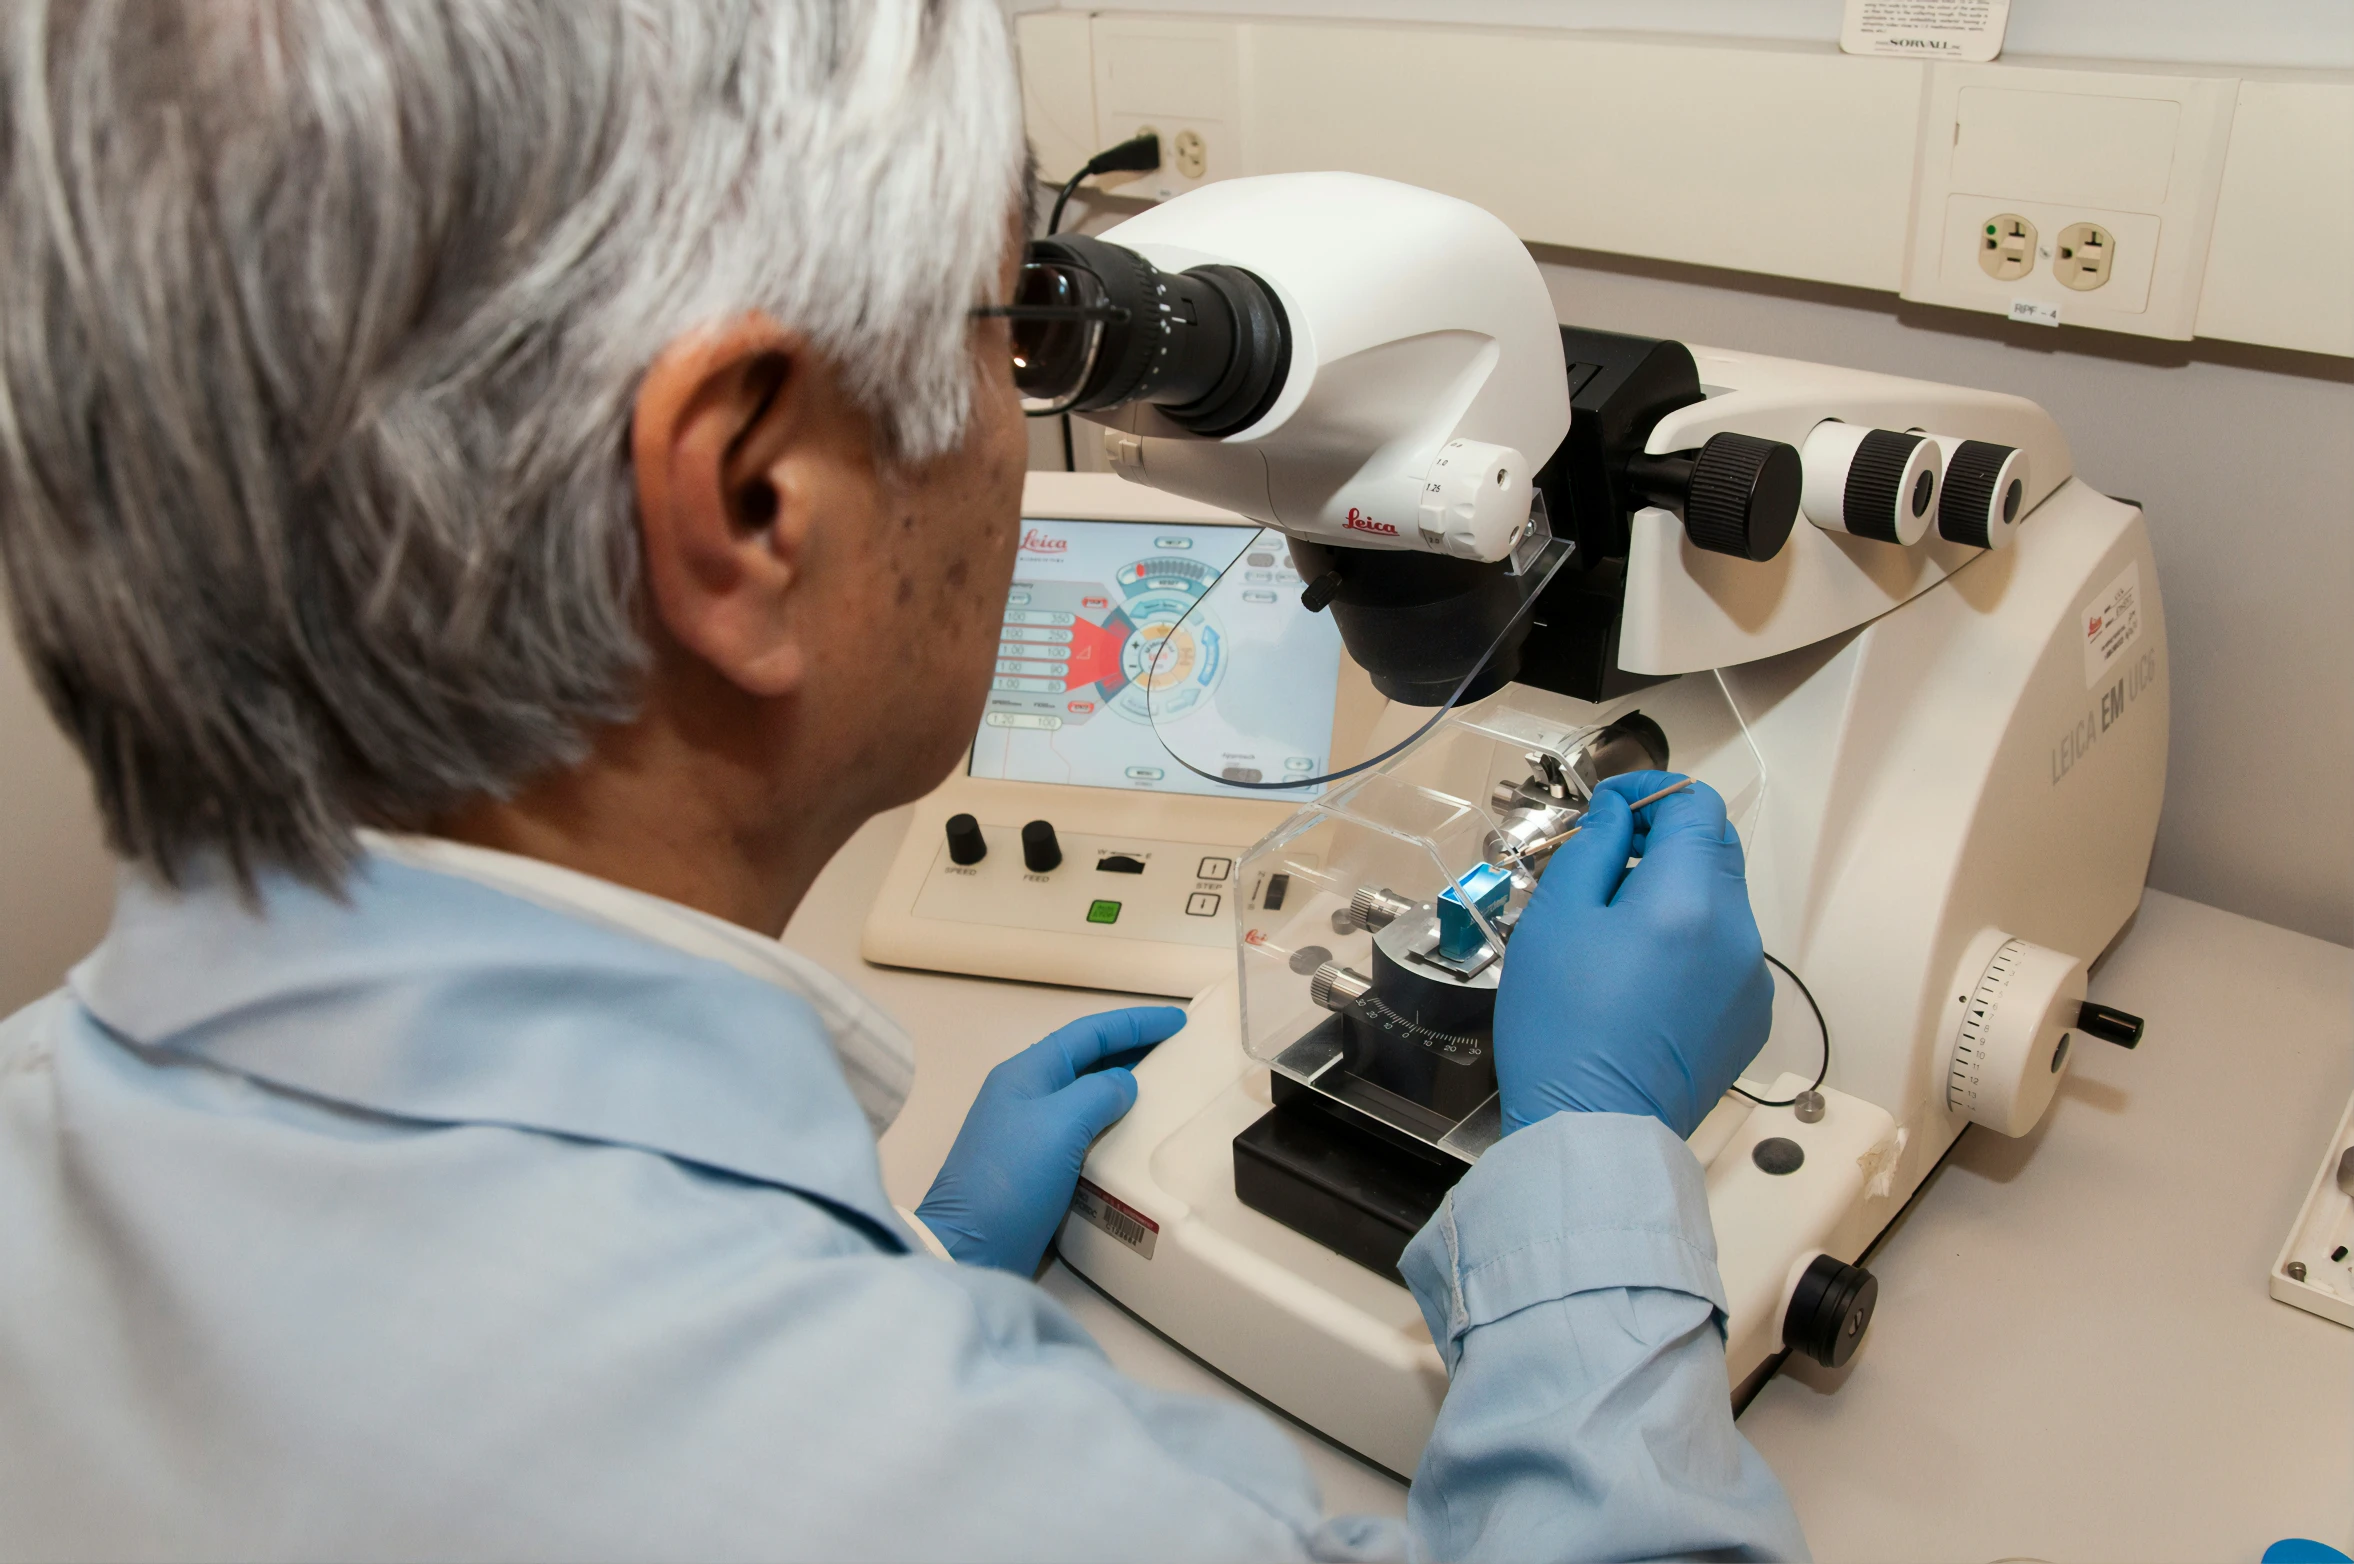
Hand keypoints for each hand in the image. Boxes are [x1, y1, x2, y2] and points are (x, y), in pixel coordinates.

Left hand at [916, 1006, 1184, 1272]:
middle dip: (1130, 1049)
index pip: (1089, 1033)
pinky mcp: (1036, 1168)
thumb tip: (1124, 1084)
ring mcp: (1029, 1133)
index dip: (1135, 1023)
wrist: (970, 1248)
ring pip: (1085, 1095)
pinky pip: (1083, 1131)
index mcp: (1026, 1073)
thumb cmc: (1012, 1178)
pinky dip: (1112, 1125)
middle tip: (1177, 1049)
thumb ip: (1099, 1093)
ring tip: (1163, 1088)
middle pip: (1086, 1059)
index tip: (1178, 1020)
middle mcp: (1026, 1095)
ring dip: (1122, 1087)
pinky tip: (1134, 1136)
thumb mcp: (1060, 1124)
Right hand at [1493, 771, 1770, 1138]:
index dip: (1651, 792)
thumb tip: (1617, 813)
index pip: (1695, 805)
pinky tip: (1639, 979)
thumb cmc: (1562, 1027)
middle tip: (1603, 862)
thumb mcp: (1556, 919)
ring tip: (1613, 930)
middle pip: (1715, 849)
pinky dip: (1689, 943)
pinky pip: (1724, 954)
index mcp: (1690, 898)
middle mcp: (1738, 932)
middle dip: (1663, 839)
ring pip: (1720, 903)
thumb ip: (1593, 849)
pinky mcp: (1748, 1019)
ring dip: (1674, 893)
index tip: (1608, 809)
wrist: (1594, 1132)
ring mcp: (1751, 980)